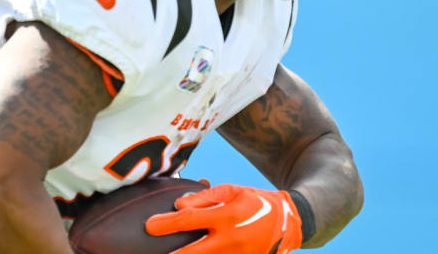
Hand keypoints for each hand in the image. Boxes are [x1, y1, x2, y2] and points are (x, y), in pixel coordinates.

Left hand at [145, 184, 302, 253]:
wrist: (288, 224)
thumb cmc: (254, 203)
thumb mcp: (231, 191)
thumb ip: (204, 198)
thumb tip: (178, 206)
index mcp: (227, 216)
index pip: (190, 221)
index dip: (167, 224)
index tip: (149, 226)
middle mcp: (232, 240)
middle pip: (194, 253)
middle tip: (153, 252)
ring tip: (170, 253)